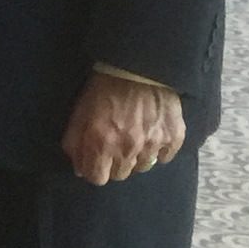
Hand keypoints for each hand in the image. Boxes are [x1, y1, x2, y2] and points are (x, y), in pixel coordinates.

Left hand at [63, 70, 185, 186]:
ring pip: (142, 167)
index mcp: (101, 144)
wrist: (137, 68)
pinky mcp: (174, 137)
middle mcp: (128, 149)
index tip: (96, 161)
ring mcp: (153, 145)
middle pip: (121, 175)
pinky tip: (152, 136)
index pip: (98, 179)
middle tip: (115, 146)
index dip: (95, 171)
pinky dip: (158, 151)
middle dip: (114, 164)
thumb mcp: (79, 115)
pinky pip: (165, 157)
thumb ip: (74, 144)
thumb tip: (79, 169)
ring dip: (136, 158)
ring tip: (134, 139)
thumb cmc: (103, 90)